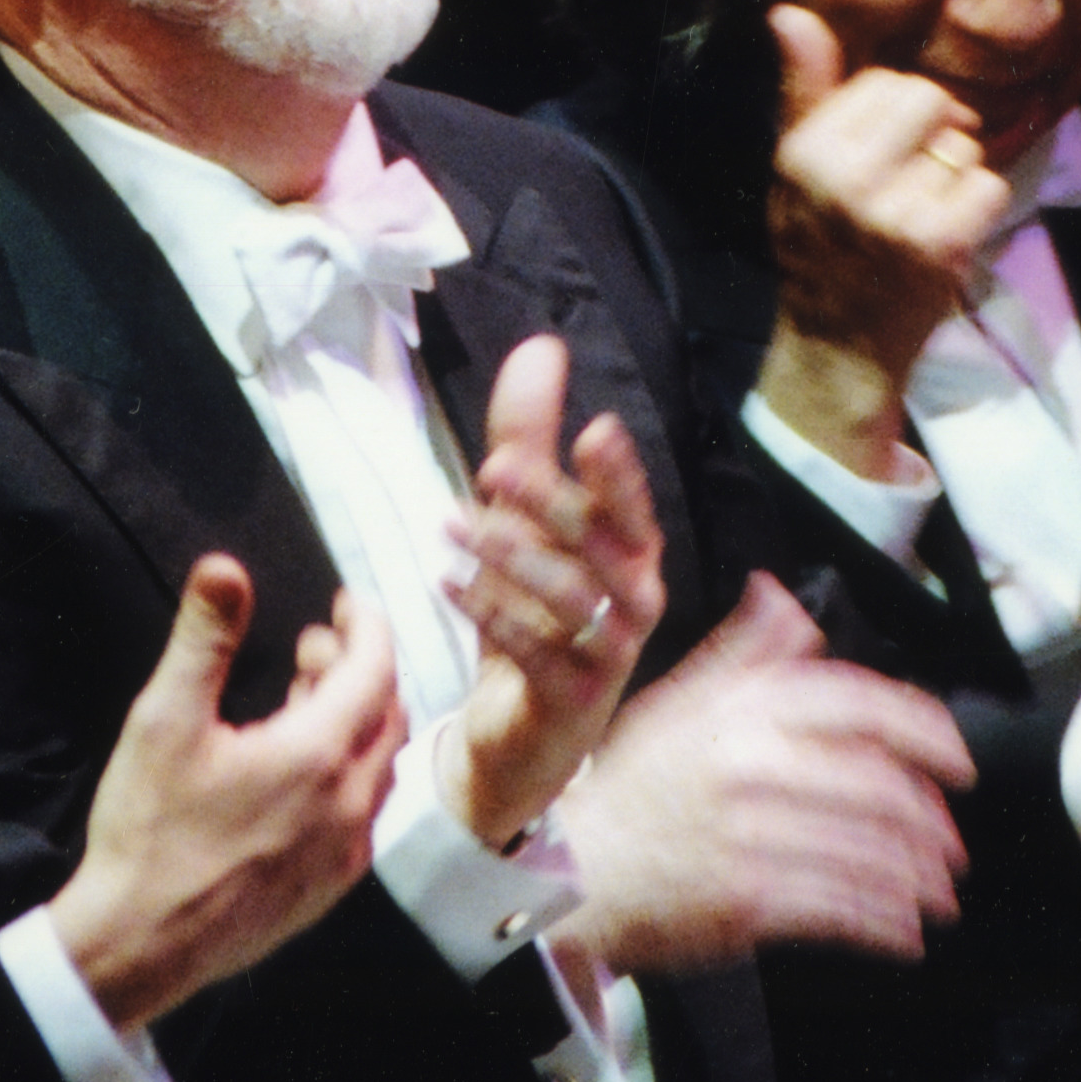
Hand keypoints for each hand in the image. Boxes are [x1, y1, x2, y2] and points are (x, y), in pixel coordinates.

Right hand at [53, 557, 402, 1034]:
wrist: (140, 944)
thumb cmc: (148, 833)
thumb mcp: (164, 720)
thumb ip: (202, 638)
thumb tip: (225, 568)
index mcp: (315, 756)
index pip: (374, 669)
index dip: (367, 625)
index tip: (349, 601)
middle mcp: (347, 804)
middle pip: (387, 715)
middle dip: (361, 667)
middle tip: (314, 644)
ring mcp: (344, 852)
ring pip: (379, 765)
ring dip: (357, 719)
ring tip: (303, 696)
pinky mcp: (330, 887)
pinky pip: (363, 812)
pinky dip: (350, 771)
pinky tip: (303, 769)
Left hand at [440, 335, 668, 847]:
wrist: (522, 735)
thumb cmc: (536, 613)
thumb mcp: (526, 518)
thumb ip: (530, 435)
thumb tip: (541, 346)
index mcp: (630, 555)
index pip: (632, 507)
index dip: (618, 474)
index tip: (595, 429)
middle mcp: (632, 602)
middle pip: (603, 548)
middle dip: (551, 504)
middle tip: (494, 468)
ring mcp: (608, 656)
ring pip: (573, 600)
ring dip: (512, 560)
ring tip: (456, 527)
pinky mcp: (572, 701)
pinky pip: (538, 655)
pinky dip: (492, 616)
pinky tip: (448, 583)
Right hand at [543, 574, 972, 977]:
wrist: (570, 870)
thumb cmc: (630, 790)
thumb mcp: (678, 699)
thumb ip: (742, 652)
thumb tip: (783, 595)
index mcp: (741, 709)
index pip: (858, 704)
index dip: (924, 731)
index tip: (957, 760)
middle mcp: (750, 765)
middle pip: (876, 786)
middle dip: (929, 824)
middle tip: (949, 845)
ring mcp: (749, 834)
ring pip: (866, 852)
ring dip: (916, 880)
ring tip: (936, 894)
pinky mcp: (745, 899)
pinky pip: (837, 910)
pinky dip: (882, 924)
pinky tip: (901, 932)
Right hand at [756, 4, 1008, 479]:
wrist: (838, 346)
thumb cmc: (818, 246)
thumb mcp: (795, 166)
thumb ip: (804, 88)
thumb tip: (789, 12)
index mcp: (807, 150)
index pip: (887, 85)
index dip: (897, 116)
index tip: (882, 157)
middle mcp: (846, 177)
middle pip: (931, 101)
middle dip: (934, 134)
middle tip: (911, 181)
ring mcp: (894, 212)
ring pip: (964, 146)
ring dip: (956, 177)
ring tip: (922, 215)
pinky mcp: (939, 245)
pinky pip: (989, 187)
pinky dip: (979, 211)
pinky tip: (947, 236)